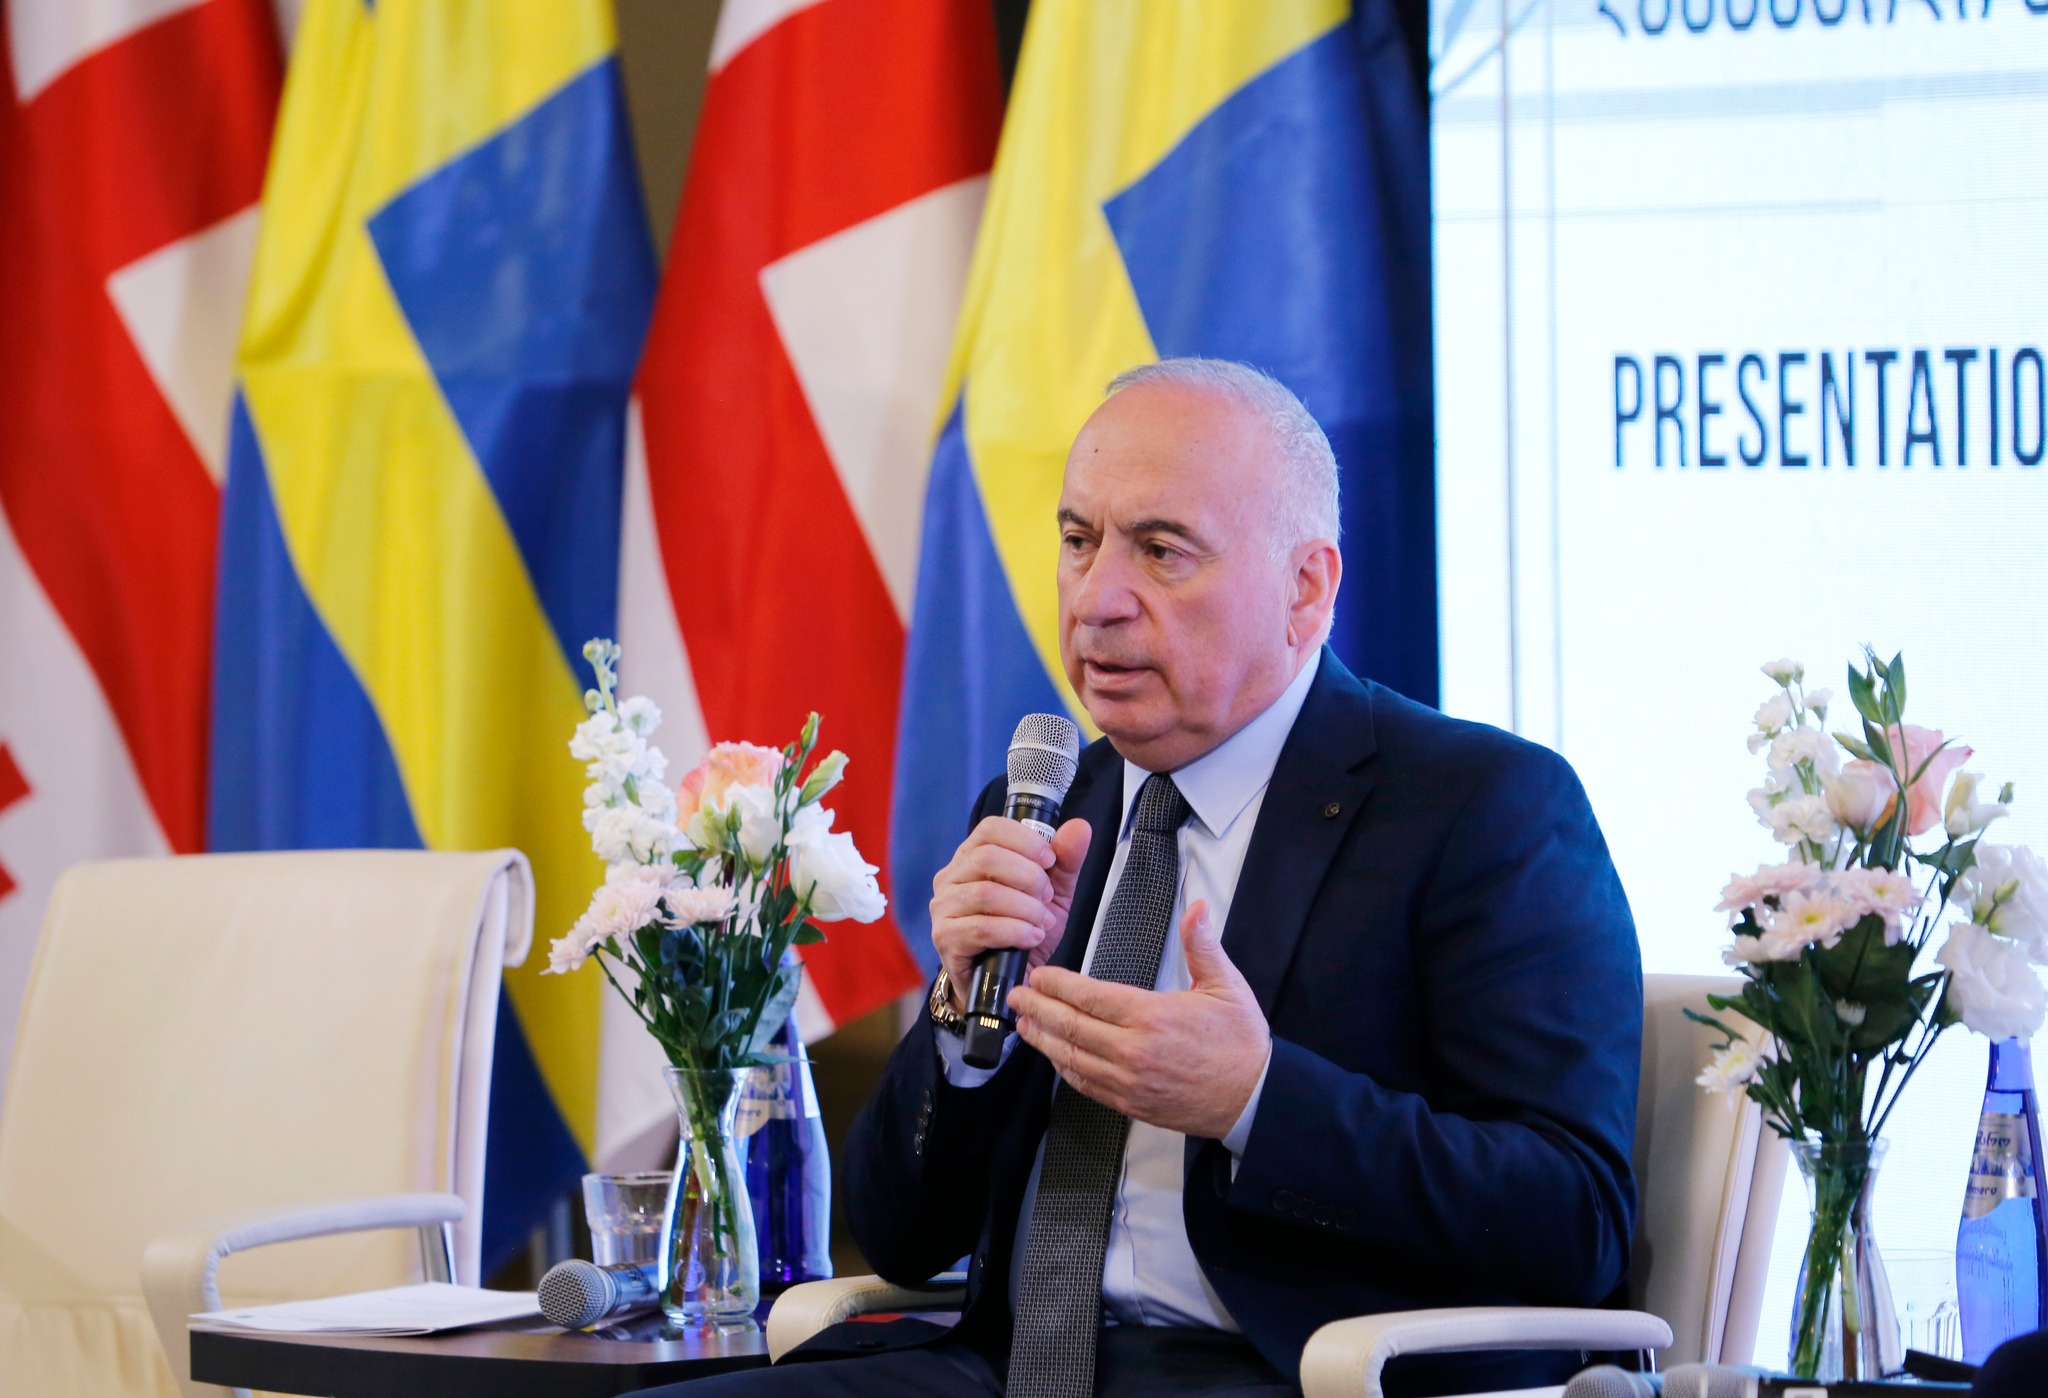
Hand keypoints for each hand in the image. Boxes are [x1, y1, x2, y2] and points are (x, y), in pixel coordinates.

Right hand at [929, 816, 1092, 1009]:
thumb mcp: (1052, 895)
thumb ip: (1066, 861)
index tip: (1049, 862)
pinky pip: (981, 928)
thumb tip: (1080, 827)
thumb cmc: (1023, 932)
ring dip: (1025, 908)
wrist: (1006, 981)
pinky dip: (1014, 931)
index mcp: (972, 856)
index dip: (1025, 841)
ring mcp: (944, 907)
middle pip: (988, 858)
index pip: (990, 828)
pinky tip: (1031, 938)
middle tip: (1047, 899)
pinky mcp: (945, 937)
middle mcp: (951, 877)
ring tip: (1042, 923)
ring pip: (986, 894)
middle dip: (1029, 878)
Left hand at [1009, 901, 1269, 1138]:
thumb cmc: (1240, 1042)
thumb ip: (1202, 945)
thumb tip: (1197, 908)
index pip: (1091, 997)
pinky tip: (1054, 1056)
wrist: (1253, 1097)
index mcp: (1152, 1017)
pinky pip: (1086, 1085)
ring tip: (1024, 1024)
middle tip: (1017, 996)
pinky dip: (1064, 1068)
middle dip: (1039, 1009)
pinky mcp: (1130, 1104)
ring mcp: (1129, 1082)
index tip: (1040, 976)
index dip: (1059, 986)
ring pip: (1072, 1058)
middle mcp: (1134, 1052)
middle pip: (1072, 1027)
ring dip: (1043, 1040)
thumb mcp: (1226, 986)